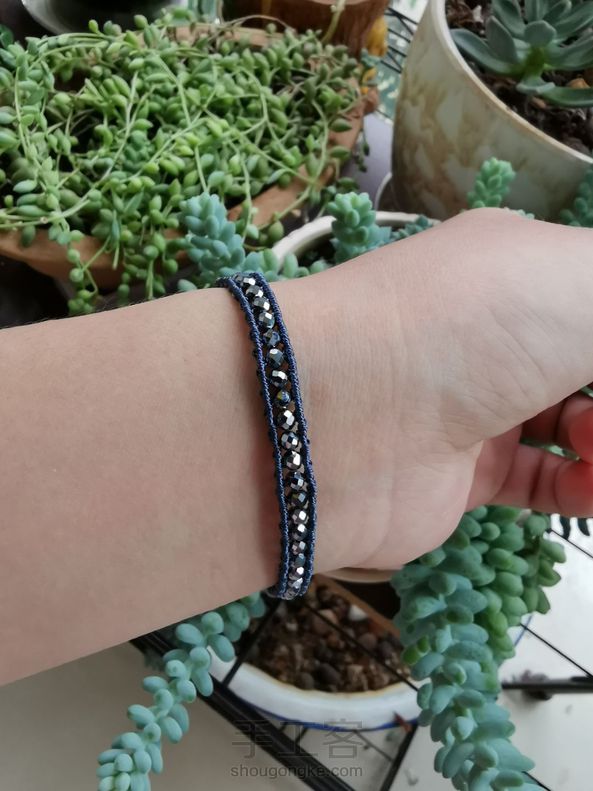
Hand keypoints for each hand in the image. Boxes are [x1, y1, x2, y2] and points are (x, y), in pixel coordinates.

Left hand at [279, 209, 592, 571]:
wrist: (336, 420)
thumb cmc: (465, 328)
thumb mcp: (578, 281)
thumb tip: (592, 365)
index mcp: (518, 267)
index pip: (592, 293)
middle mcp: (497, 332)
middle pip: (587, 361)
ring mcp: (480, 404)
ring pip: (580, 422)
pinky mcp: (466, 473)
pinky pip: (548, 480)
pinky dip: (587, 488)